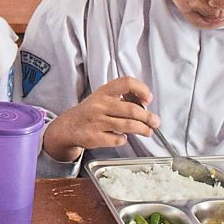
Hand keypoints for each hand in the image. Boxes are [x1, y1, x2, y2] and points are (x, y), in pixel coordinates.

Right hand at [40, 76, 159, 162]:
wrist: (68, 127)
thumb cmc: (90, 112)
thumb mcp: (102, 98)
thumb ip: (121, 98)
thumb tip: (145, 107)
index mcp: (104, 92)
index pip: (126, 83)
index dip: (141, 89)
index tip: (148, 99)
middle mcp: (100, 105)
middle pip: (132, 109)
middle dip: (148, 117)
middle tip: (155, 121)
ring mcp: (97, 121)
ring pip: (128, 125)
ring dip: (143, 129)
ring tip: (148, 131)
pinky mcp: (95, 137)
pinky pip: (118, 139)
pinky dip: (124, 139)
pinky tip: (123, 137)